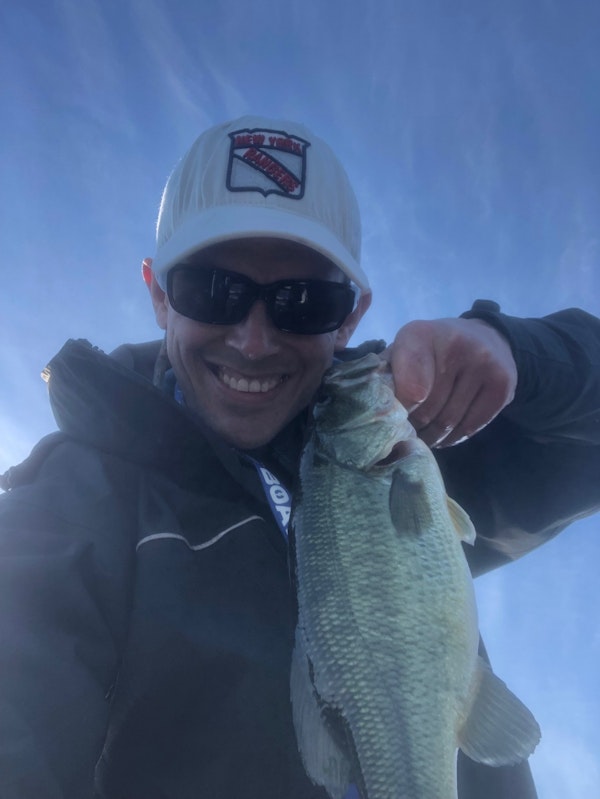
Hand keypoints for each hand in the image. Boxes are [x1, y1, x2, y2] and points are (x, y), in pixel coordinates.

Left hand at [383, 318, 517, 446]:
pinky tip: (443, 437)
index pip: (406, 390)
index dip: (399, 412)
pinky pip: (471, 427)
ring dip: (432, 438)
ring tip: (422, 439)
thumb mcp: (404, 351)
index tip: (394, 419)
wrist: (484, 338)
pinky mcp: (503, 386)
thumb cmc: (431, 350)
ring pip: (449, 423)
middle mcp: (458, 345)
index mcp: (421, 335)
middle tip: (406, 434)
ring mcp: (485, 365)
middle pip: (427, 411)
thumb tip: (378, 409)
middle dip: (413, 427)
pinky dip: (453, 438)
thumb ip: (388, 374)